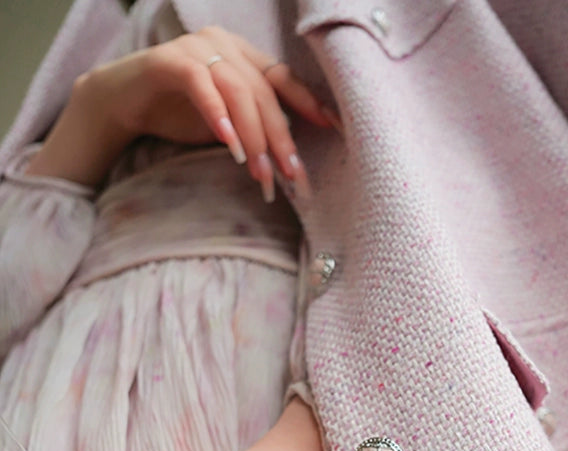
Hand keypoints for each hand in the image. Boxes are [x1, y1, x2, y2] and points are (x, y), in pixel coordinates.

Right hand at [26, 26, 337, 193]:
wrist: (123, 103)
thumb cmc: (178, 114)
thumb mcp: (227, 124)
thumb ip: (254, 128)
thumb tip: (290, 161)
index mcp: (242, 54)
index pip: (282, 78)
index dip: (308, 102)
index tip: (332, 129)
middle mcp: (223, 44)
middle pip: (263, 92)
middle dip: (279, 139)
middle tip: (290, 177)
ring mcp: (196, 48)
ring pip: (237, 92)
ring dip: (252, 137)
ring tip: (259, 174)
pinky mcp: (169, 60)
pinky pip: (201, 85)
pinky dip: (217, 115)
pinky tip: (230, 145)